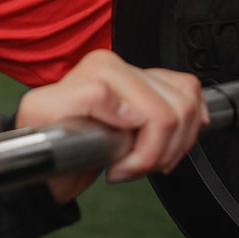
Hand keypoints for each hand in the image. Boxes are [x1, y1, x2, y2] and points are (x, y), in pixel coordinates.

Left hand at [16, 50, 207, 202]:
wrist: (49, 154)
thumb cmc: (44, 136)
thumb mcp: (45, 113)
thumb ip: (87, 98)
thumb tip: (131, 109)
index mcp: (101, 68)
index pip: (156, 114)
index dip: (144, 154)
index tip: (118, 169)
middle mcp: (122, 67)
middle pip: (178, 113)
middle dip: (158, 154)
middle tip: (130, 167)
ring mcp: (141, 77)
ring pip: (190, 110)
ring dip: (172, 147)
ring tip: (140, 159)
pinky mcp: (156, 90)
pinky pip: (194, 101)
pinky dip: (184, 132)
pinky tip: (162, 144)